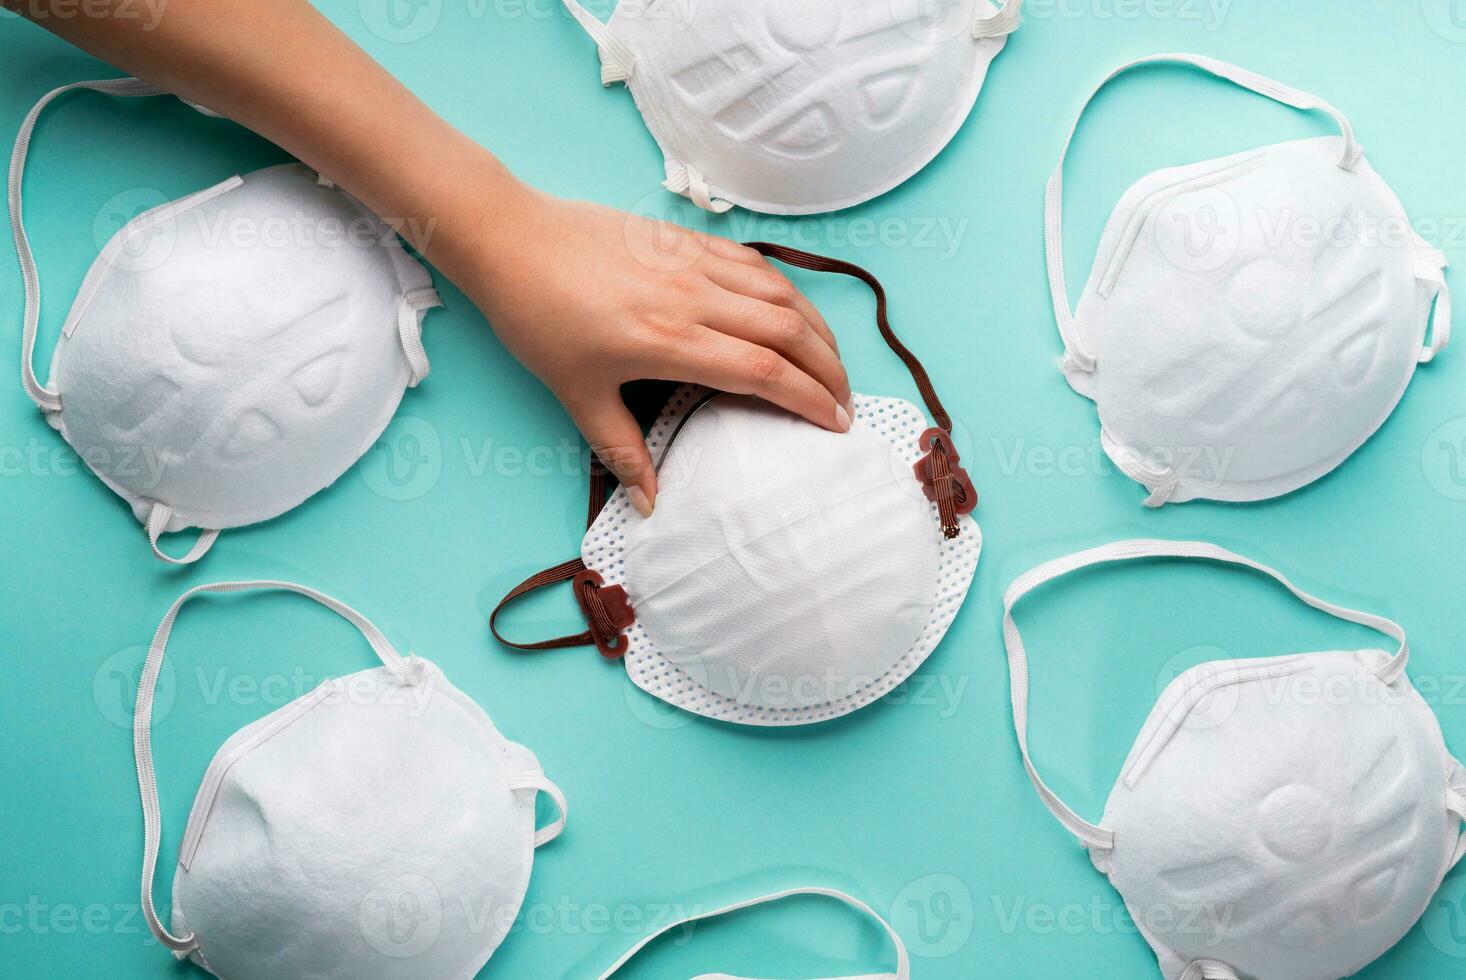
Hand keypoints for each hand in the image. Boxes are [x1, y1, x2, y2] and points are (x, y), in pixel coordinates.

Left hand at [457, 184, 852, 515]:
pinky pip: (755, 264)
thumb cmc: (537, 317)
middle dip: (830, 369)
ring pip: (781, 292)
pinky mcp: (686, 240)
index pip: (763, 370)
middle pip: (789, 330)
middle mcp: (692, 297)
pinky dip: (787, 290)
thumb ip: (622, 450)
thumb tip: (651, 503)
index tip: (835, 424)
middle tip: (846, 402)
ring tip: (834, 362)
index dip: (808, 399)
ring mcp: (693, 263)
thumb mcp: (576, 394)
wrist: (511, 241)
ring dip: (818, 328)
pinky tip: (796, 312)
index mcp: (668, 340)